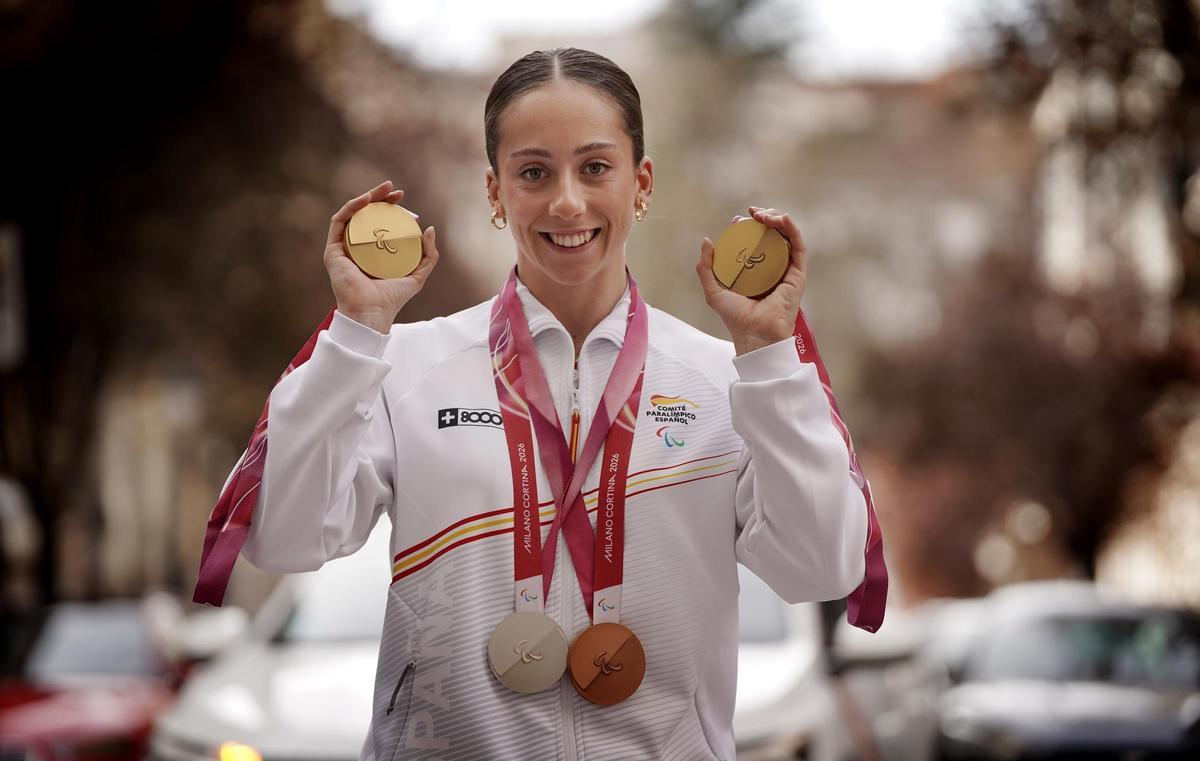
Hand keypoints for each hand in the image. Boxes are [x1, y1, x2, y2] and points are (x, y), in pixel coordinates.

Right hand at [323, 179, 439, 332]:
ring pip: (352, 216)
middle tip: (394, 190)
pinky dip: (352, 207)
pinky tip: (366, 200)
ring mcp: (343, 249)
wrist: (372, 312)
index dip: (389, 208)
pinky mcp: (333, 251)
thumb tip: (429, 228)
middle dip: (379, 199)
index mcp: (372, 253)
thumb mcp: (418, 275)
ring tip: (383, 189)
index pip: (378, 224)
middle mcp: (356, 249)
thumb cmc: (392, 299)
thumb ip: (428, 254)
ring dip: (366, 198)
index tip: (402, 199)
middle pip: (365, 217)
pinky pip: (339, 222)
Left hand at [695, 205, 807, 355]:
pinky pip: (798, 246)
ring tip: (763, 215)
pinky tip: (781, 219)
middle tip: (752, 214)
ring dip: (777, 219)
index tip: (738, 220)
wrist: (754, 333)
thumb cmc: (736, 318)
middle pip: (772, 236)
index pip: (756, 242)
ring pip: (786, 237)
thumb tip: (707, 241)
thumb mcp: (714, 290)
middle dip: (764, 219)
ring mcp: (786, 270)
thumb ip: (706, 268)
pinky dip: (792, 229)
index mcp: (756, 272)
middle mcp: (773, 269)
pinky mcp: (798, 274)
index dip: (748, 227)